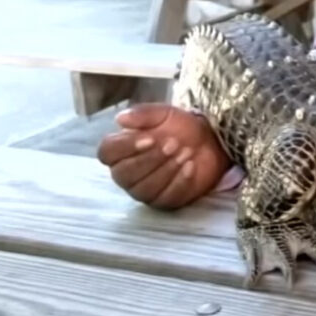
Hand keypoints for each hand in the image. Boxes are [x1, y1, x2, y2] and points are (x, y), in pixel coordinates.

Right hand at [96, 103, 230, 209]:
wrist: (208, 141)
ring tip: (186, 152)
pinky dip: (180, 181)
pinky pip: (166, 198)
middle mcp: (126, 174)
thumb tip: (120, 119)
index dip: (126, 147)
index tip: (150, 138)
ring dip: (168, 169)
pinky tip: (191, 166)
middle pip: (124, 174)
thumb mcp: (163, 114)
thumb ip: (142, 114)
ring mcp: (144, 190)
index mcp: (120, 150)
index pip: (107, 153)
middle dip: (151, 158)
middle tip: (174, 143)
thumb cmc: (178, 128)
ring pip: (145, 188)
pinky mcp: (164, 201)